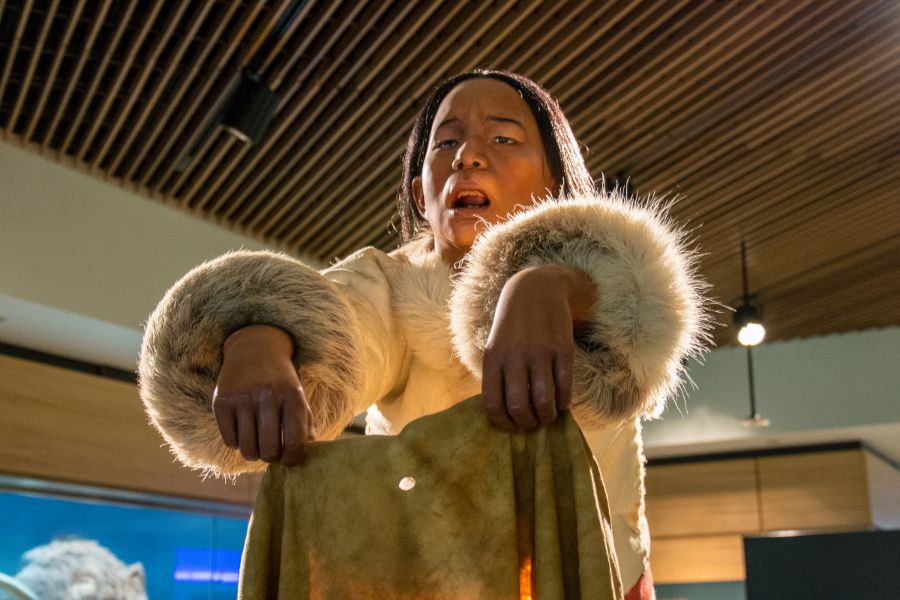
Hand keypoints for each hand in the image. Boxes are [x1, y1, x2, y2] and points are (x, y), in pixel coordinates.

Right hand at [213, 325, 312, 465]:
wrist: (254, 350)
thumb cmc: (280, 381)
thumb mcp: (298, 396)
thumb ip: (305, 425)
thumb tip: (303, 454)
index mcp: (292, 396)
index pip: (295, 443)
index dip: (293, 459)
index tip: (289, 460)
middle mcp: (267, 396)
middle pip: (269, 451)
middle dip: (271, 457)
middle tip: (272, 451)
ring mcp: (242, 399)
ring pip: (247, 449)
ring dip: (254, 452)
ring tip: (258, 443)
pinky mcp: (221, 402)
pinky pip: (230, 441)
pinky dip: (237, 442)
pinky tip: (243, 430)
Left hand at [481, 265, 595, 430]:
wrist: (536, 288)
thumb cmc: (512, 326)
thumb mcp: (495, 346)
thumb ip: (497, 376)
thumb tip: (505, 415)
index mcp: (493, 358)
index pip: (493, 403)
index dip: (503, 423)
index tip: (511, 426)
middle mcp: (515, 356)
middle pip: (519, 407)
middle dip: (527, 423)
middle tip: (532, 422)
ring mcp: (540, 352)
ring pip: (544, 401)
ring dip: (547, 416)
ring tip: (548, 415)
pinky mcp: (563, 349)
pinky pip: (565, 387)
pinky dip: (564, 402)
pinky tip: (561, 402)